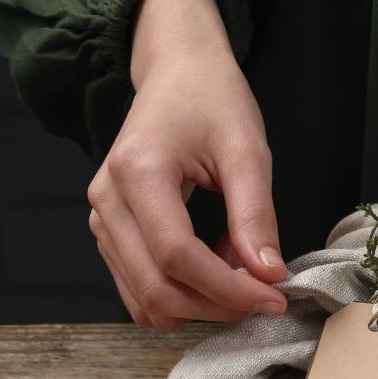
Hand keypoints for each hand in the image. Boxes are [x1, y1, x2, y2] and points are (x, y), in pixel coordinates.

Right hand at [88, 0, 287, 330]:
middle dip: (215, 306)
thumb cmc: (213, 100)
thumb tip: (268, 275)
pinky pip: (139, 284)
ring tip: (244, 278)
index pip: (177, 256)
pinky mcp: (109, 229)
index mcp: (138, 171)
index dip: (228, 289)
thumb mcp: (247, 149)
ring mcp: (101, 217)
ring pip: (144, 296)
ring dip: (199, 305)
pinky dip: (181, 292)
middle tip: (266, 299)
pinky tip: (218, 268)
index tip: (275, 297)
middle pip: (155, 287)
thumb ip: (256, 214)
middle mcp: (107, 199)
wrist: (178, 72)